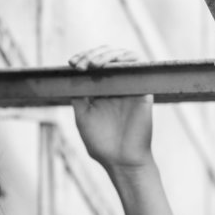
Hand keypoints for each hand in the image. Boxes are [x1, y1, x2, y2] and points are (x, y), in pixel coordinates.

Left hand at [68, 46, 153, 172]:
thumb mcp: (82, 117)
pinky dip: (125, 59)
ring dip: (106, 54)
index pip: (93, 65)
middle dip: (91, 54)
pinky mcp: (143, 89)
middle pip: (106, 56)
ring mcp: (129, 86)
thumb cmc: (101, 144)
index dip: (83, 58)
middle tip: (81, 64)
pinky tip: (111, 65)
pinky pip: (139, 64)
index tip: (72, 63)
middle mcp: (116, 85)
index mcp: (100, 91)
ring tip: (93, 64)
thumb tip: (71, 76)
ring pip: (122, 56)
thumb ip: (79, 96)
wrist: (121, 160)